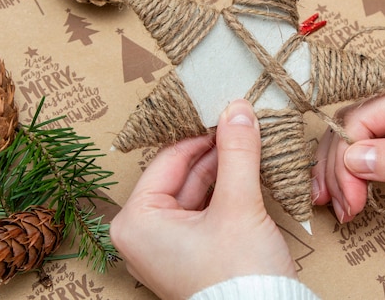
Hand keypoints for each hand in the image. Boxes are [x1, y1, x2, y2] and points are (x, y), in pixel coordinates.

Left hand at [110, 100, 295, 299]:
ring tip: (248, 146)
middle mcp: (142, 234)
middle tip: (243, 126)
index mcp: (136, 221)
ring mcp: (164, 246)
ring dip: (223, 170)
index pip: (169, 159)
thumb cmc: (238, 276)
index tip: (230, 114)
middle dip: (216, 152)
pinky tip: (245, 174)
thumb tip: (238, 108)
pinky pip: (202, 210)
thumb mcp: (238, 205)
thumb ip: (237, 152)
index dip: (203, 134)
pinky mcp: (187, 254)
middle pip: (182, 174)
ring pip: (194, 191)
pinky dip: (224, 192)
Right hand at [311, 63, 384, 225]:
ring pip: (360, 131)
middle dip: (341, 164)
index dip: (348, 158)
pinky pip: (376, 140)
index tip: (348, 198)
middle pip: (357, 121)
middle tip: (340, 204)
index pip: (366, 115)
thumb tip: (353, 159)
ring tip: (340, 202)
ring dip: (344, 166)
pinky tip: (350, 187)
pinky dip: (359, 165)